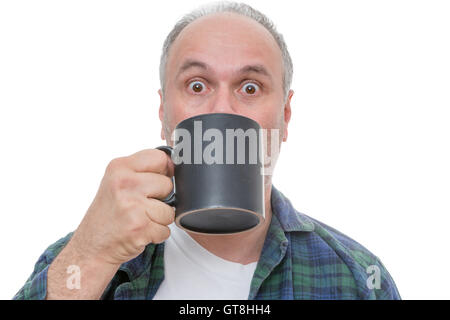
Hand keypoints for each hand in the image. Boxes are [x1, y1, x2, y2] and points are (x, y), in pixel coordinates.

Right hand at [70, 149, 174, 266]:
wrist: (91, 247)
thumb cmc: (107, 215)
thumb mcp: (116, 182)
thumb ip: (141, 171)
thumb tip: (172, 164)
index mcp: (120, 168)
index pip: (160, 158)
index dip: (164, 171)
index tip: (156, 182)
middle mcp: (125, 184)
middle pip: (168, 184)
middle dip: (161, 198)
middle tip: (141, 206)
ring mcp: (133, 206)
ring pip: (170, 210)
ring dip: (159, 219)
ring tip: (140, 220)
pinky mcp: (140, 227)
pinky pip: (166, 229)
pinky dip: (156, 235)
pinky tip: (139, 232)